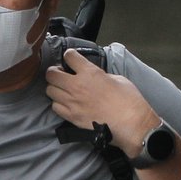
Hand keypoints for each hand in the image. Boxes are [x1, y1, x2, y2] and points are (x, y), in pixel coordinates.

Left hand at [45, 48, 159, 158]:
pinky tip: (66, 104)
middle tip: (61, 75)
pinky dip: (58, 104)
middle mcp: (77, 85)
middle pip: (51, 74)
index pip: (69, 56)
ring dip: (55, 88)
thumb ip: (101, 75)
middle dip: (55, 72)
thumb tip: (95, 77)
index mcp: (90, 72)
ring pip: (50, 90)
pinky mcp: (71, 117)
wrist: (131, 124)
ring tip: (63, 91)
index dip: (69, 56)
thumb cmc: (129, 101)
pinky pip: (55, 107)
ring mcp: (72, 102)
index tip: (71, 60)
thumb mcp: (117, 79)